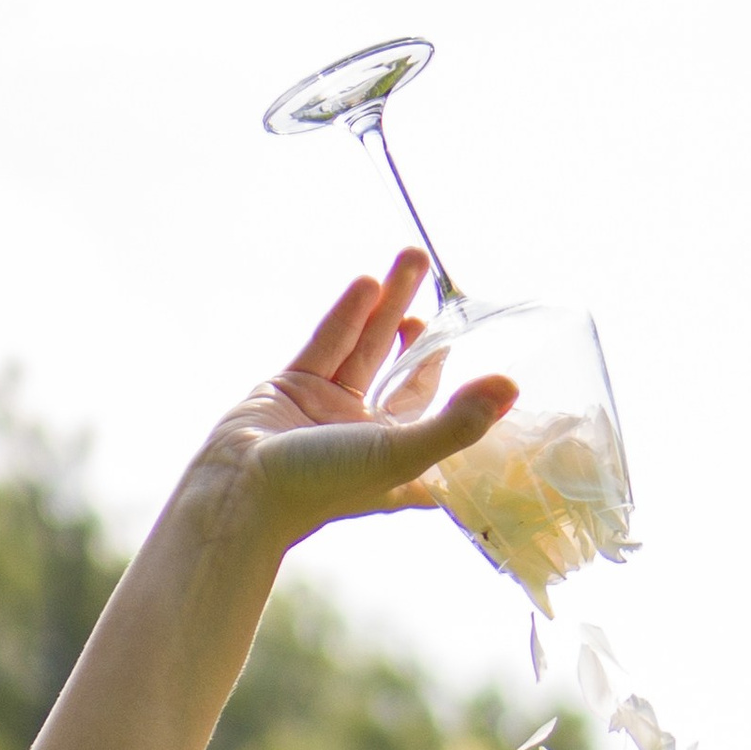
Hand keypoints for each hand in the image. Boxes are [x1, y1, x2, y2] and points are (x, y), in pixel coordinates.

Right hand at [198, 256, 516, 547]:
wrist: (240, 490)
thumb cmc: (324, 486)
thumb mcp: (401, 454)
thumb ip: (457, 423)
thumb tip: (510, 388)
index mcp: (398, 458)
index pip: (440, 417)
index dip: (461, 390)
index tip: (482, 353)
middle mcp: (366, 433)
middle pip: (403, 369)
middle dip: (421, 327)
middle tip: (438, 276)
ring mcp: (328, 409)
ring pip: (366, 348)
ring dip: (388, 305)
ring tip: (411, 259)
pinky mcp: (294, 387)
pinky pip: (329, 343)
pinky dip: (348, 314)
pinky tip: (369, 284)